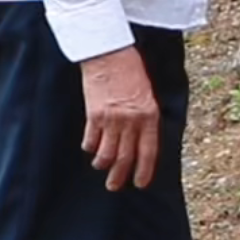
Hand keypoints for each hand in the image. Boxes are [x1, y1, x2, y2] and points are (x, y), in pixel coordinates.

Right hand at [79, 45, 160, 190]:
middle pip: (126, 156)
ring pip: (107, 152)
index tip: (140, 183)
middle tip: (114, 186)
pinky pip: (91, 140)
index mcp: (149, 115)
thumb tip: (140, 140)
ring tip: (101, 166)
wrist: (109, 53)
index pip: (149, 151)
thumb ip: (145, 117)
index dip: (144, 170)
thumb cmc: (131, 70)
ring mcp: (112, 119)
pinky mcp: (94, 115)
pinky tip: (91, 148)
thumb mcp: (147, 94)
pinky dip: (90, 147)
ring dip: (103, 163)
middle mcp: (132, 120)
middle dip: (120, 175)